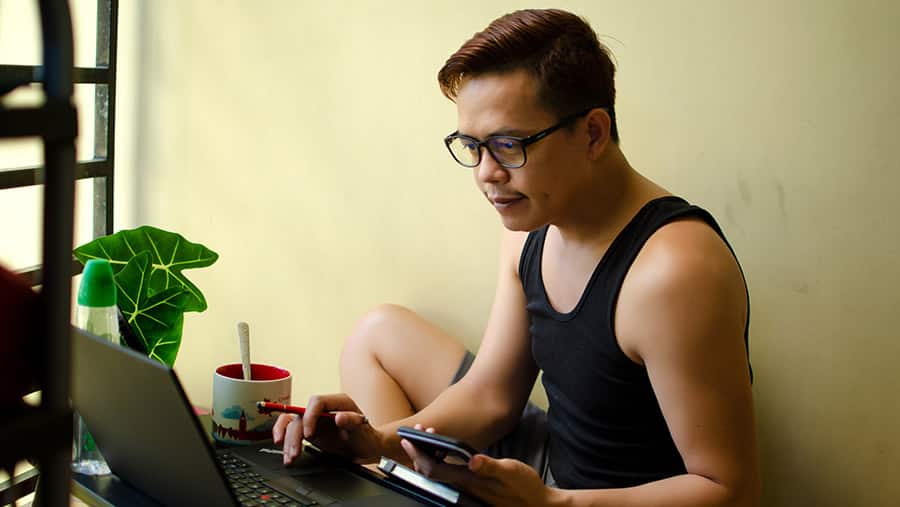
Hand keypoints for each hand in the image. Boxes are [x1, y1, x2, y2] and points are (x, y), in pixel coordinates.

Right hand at [272, 393, 382, 464]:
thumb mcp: (362, 430)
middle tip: (295, 453)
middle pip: (301, 415)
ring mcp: (315, 419)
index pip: (317, 402)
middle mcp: (324, 409)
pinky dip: (286, 440)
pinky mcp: (310, 430)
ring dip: (287, 440)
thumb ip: (351, 421)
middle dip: (294, 435)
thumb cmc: (366, 436)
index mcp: (337, 402)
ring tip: (290, 458)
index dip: (309, 417)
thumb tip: (339, 418)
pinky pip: (292, 431)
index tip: (309, 435)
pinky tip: (285, 453)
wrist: (366, 448)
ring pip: (293, 424)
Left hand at [400, 425, 558, 506]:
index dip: (419, 455)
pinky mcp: (472, 487)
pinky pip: (448, 474)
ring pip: (438, 474)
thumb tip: (473, 460)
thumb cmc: (525, 488)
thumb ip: (491, 466)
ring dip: (429, 456)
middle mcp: (463, 487)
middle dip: (419, 453)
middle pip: (430, 472)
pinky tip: (444, 451)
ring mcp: (467, 488)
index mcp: (469, 481)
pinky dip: (440, 461)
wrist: (535, 503)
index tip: (408, 440)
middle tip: (416, 434)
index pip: (434, 469)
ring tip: (428, 437)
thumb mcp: (511, 472)